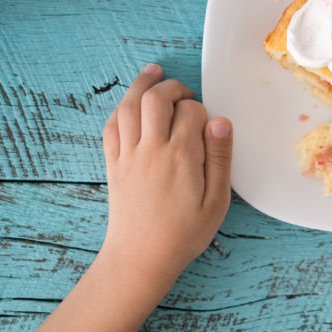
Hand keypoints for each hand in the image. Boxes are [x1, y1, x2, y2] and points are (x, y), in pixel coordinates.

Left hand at [99, 64, 232, 284]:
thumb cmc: (183, 234)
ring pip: (129, 105)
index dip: (201, 110)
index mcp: (181, 157)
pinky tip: (130, 104)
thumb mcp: (216, 202)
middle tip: (185, 94)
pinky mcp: (113, 163)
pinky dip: (120, 108)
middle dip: (172, 87)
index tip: (206, 123)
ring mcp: (128, 155)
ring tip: (154, 74)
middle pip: (156, 98)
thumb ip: (219, 159)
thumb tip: (220, 121)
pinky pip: (111, 125)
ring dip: (142, 85)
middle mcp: (151, 149)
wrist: (141, 257)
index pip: (191, 111)